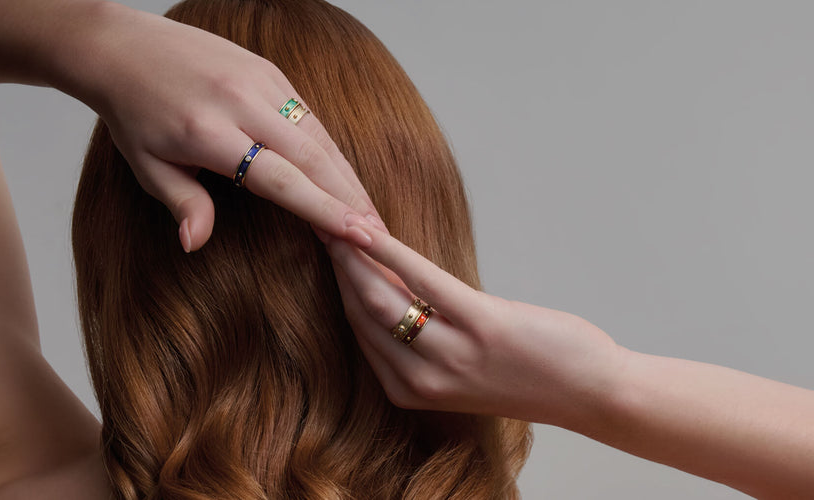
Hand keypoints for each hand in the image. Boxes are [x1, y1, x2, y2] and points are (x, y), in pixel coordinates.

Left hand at [69, 4, 382, 250]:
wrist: (123, 47)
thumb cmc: (133, 112)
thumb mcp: (147, 166)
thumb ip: (182, 203)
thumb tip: (196, 245)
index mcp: (208, 132)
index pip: (280, 178)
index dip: (322, 209)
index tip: (356, 236)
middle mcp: (241, 102)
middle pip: (312, 157)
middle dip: (350, 199)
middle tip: (380, 236)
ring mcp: (260, 81)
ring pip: (319, 135)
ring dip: (348, 177)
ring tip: (370, 214)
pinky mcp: (268, 71)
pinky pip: (309, 115)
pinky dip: (331, 150)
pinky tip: (345, 178)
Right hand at [324, 218, 627, 426]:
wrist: (591, 392)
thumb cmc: (530, 374)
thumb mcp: (462, 367)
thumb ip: (424, 338)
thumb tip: (394, 286)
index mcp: (411, 391)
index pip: (359, 330)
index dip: (339, 284)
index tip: (328, 249)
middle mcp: (424, 379)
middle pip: (361, 310)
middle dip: (338, 263)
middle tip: (321, 221)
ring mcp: (451, 356)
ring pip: (380, 296)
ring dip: (355, 252)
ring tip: (339, 218)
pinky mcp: (480, 327)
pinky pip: (423, 281)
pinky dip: (392, 252)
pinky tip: (372, 230)